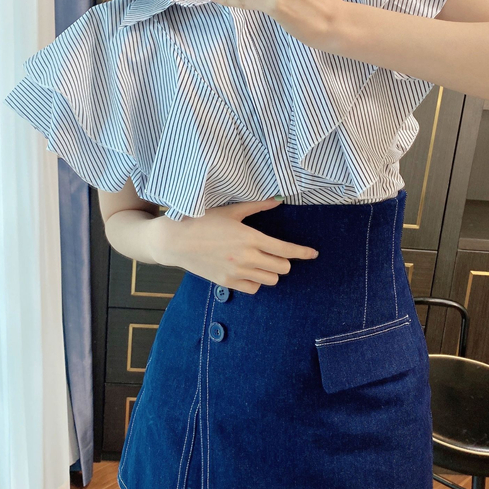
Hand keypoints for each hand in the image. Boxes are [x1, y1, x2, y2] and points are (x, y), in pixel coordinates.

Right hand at [149, 197, 318, 293]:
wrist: (174, 241)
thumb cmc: (201, 220)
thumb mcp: (231, 210)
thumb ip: (257, 206)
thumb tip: (278, 200)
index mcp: (250, 237)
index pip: (286, 249)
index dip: (303, 253)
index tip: (313, 254)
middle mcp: (247, 257)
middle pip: (282, 267)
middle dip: (285, 260)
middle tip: (278, 253)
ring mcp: (237, 272)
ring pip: (270, 280)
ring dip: (271, 271)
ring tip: (262, 261)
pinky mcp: (227, 282)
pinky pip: (253, 288)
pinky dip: (256, 281)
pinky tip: (249, 271)